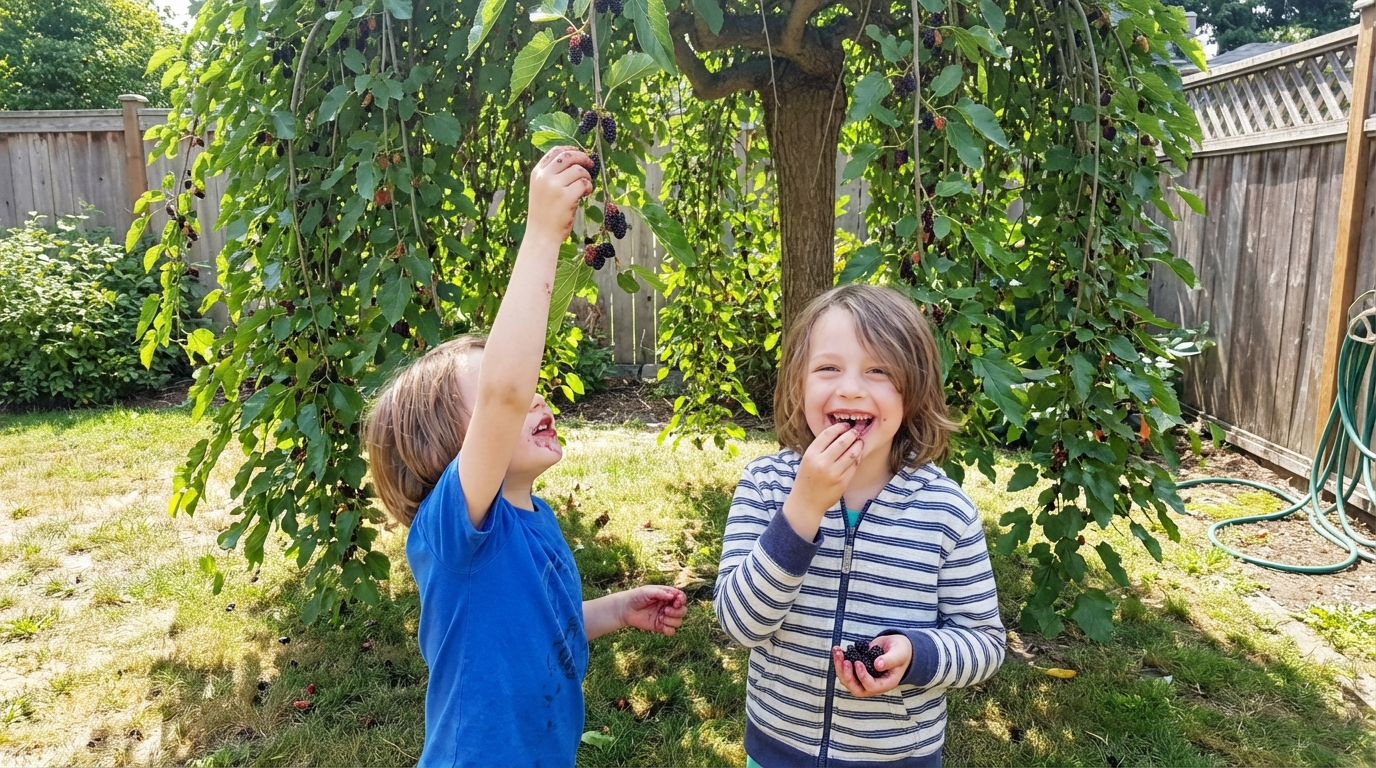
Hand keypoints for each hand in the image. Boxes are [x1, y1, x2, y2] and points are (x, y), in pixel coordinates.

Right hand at [526, 146, 593, 244]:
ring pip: (579, 170)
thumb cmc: (543, 214)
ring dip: (587, 177)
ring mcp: (555, 186)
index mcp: (537, 173)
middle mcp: (545, 177)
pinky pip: (584, 184)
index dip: (570, 149)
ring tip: (585, 187)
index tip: (579, 153)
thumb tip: (573, 161)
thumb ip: (551, 175)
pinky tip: (585, 194)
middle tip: (591, 165)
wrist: (541, 235)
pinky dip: (588, 187)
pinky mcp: (567, 197)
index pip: (555, 152)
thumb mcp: (541, 189)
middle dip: (583, 158)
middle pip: (568, 156)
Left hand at [619, 585, 687, 635]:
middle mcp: (668, 606)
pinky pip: (671, 631)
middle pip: (683, 611)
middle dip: (677, 612)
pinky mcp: (660, 627)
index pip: (681, 598)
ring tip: (660, 617)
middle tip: (665, 610)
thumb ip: (660, 593)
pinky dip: (668, 630)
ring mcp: (665, 617)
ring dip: (672, 620)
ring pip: (678, 622)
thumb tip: (672, 596)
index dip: (682, 600)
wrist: (625, 609)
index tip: (676, 602)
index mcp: (667, 596)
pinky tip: (660, 625)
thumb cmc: (636, 597)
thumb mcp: (647, 591)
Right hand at [781, 423, 863, 538]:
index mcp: (811, 454)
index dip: (839, 427)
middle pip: (842, 442)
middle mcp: (822, 463)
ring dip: (858, 445)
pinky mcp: (842, 482)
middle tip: (856, 432)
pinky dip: (857, 458)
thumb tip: (839, 433)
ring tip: (859, 442)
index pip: (828, 434)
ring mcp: (833, 473)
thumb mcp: (807, 460)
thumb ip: (820, 447)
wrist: (806, 502)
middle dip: (852, 434)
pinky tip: (858, 454)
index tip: (845, 425)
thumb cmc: (806, 478)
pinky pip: (854, 466)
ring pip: (851, 453)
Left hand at [831, 634, 910, 697]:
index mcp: (885, 683)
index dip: (862, 677)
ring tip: (838, 652)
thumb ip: (890, 660)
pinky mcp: (857, 671)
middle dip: (847, 676)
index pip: (871, 686)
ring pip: (847, 680)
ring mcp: (864, 678)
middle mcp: (873, 684)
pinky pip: (845, 670)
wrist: (896, 647)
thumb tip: (877, 665)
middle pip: (856, 689)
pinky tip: (837, 649)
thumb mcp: (898, 654)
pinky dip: (839, 661)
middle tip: (844, 661)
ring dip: (840, 667)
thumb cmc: (900, 652)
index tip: (858, 662)